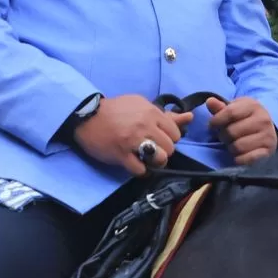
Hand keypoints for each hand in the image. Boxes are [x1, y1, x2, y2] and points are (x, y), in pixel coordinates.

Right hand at [75, 95, 192, 175]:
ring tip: (146, 159)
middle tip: (152, 150)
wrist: (87, 116)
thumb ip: (166, 115)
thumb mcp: (141, 106)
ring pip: (159, 159)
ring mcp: (133, 141)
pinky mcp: (121, 155)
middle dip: (163, 151)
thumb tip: (190, 117)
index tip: (159, 139)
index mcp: (151, 112)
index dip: (169, 138)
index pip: (175, 133)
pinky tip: (136, 165)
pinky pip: (141, 170)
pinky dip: (141, 171)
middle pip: (170, 148)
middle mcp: (145, 126)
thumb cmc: (116, 110)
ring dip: (155, 162)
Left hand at [205, 97, 277, 165]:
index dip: (216, 120)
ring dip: (230, 148)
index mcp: (253, 106)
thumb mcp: (235, 108)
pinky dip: (239, 159)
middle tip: (225, 136)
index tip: (212, 126)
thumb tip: (209, 101)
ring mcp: (267, 136)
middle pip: (232, 131)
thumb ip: (220, 107)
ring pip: (238, 147)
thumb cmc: (246, 118)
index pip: (230, 113)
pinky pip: (247, 159)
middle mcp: (263, 120)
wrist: (268, 129)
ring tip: (233, 144)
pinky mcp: (268, 151)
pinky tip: (238, 155)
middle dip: (223, 136)